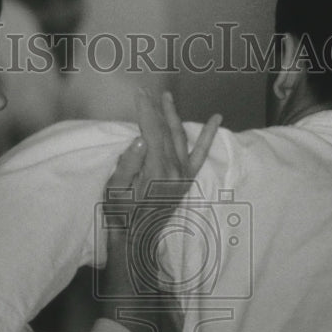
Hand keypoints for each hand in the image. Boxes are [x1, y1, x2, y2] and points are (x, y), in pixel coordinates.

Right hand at [102, 92, 220, 300]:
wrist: (138, 240)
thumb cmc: (121, 217)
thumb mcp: (116, 191)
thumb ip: (128, 164)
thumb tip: (140, 140)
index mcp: (157, 171)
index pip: (152, 131)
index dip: (144, 111)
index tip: (138, 93)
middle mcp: (175, 170)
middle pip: (166, 131)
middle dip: (156, 109)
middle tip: (146, 92)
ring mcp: (183, 174)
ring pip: (180, 137)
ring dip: (173, 115)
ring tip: (167, 98)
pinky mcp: (186, 179)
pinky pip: (200, 153)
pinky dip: (207, 135)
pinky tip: (216, 119)